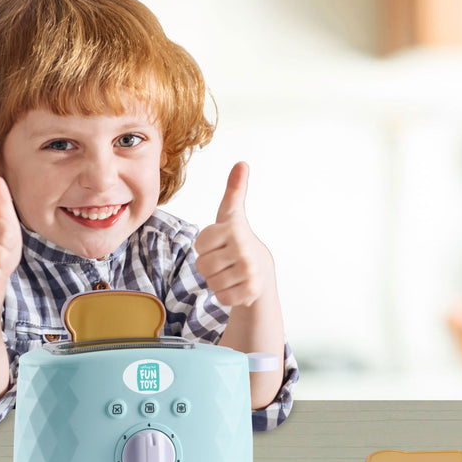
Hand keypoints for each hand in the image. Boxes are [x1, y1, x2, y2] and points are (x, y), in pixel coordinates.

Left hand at [194, 162, 274, 307]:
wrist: (261, 270)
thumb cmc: (238, 239)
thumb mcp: (232, 214)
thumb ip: (234, 190)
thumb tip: (241, 163)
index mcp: (234, 229)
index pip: (200, 244)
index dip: (205, 246)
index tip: (220, 243)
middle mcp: (244, 249)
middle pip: (202, 265)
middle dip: (209, 266)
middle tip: (225, 261)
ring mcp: (249, 271)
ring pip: (211, 283)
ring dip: (216, 281)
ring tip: (230, 272)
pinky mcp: (250, 291)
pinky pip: (222, 297)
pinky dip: (225, 295)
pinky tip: (236, 285)